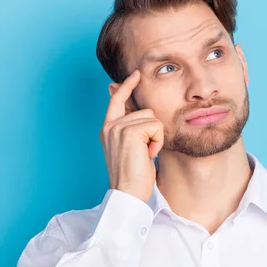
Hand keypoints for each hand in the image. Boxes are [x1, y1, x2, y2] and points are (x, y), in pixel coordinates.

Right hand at [99, 69, 163, 202]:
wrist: (128, 193)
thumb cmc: (133, 175)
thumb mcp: (131, 147)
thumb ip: (132, 126)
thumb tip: (136, 111)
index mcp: (108, 129)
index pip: (117, 99)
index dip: (127, 85)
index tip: (137, 73)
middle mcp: (110, 126)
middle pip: (144, 110)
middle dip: (152, 131)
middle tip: (144, 153)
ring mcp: (118, 127)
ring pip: (152, 117)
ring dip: (155, 137)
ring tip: (145, 155)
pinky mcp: (130, 131)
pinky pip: (156, 126)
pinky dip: (158, 141)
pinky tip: (148, 155)